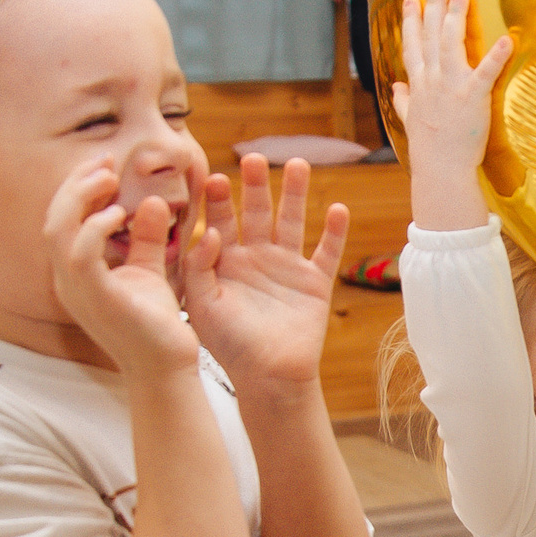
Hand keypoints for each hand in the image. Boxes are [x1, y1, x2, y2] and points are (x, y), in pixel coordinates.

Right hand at [45, 158, 198, 377]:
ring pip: (57, 230)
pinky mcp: (94, 298)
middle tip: (105, 162)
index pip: (62, 220)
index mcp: (75, 272)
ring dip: (80, 198)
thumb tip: (151, 201)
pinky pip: (79, 253)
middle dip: (76, 184)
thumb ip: (146, 238)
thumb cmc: (155, 323)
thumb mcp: (150, 271)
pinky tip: (118, 214)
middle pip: (53, 218)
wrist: (166, 366)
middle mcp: (67, 280)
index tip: (106, 163)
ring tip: (109, 179)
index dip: (78, 188)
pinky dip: (94, 227)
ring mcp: (76, 290)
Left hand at [179, 155, 348, 395]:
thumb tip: (209, 234)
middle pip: (256, 212)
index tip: (212, 178)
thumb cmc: (229, 346)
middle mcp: (257, 258)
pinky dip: (334, 232)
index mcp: (226, 263)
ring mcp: (287, 268)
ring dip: (294, 194)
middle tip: (252, 159)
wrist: (269, 378)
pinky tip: (337, 208)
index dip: (217, 201)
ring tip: (296, 164)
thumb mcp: (201, 307)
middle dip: (254, 186)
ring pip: (292, 221)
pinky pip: (327, 252)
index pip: (220, 221)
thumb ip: (198, 268)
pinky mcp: (315, 282)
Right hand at [393, 0, 512, 230]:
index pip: (412, 46)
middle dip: (434, 5)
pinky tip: (507, 38)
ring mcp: (452, 88)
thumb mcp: (410, 122)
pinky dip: (496, 56)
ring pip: (451, 43)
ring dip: (455, 15)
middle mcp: (432, 81)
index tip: (410, 0)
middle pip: (431, 35)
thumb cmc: (429, 149)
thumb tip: (396, 88)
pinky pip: (486, 73)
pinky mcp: (473, 98)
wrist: (441, 171)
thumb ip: (403, 101)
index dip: (411, 21)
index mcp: (418, 86)